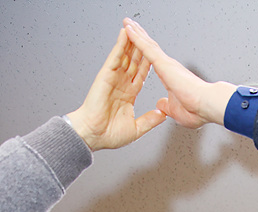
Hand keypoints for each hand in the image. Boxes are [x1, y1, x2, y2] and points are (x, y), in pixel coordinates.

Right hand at [66, 28, 165, 149]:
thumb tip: (162, 114)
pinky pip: (115, 57)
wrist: (93, 136)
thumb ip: (149, 120)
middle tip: (148, 36)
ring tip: (138, 28)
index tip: (157, 57)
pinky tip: (126, 34)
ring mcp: (113, 78)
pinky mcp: (105, 75)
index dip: (148, 65)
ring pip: (126, 56)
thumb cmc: (108, 134)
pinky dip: (121, 45)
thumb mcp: (136, 129)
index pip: (141, 76)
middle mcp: (121, 84)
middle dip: (141, 49)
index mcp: (128, 95)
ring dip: (132, 42)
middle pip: (134, 62)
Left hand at [123, 19, 234, 127]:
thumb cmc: (198, 110)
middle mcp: (169, 67)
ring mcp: (166, 64)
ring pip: (147, 44)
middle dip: (139, 38)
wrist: (207, 105)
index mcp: (170, 78)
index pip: (154, 63)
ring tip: (126, 23)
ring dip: (136, 33)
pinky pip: (146, 48)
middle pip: (150, 49)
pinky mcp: (164, 63)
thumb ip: (166, 106)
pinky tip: (129, 30)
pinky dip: (136, 38)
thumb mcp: (175, 111)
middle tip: (130, 27)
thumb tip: (160, 105)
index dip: (145, 54)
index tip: (138, 49)